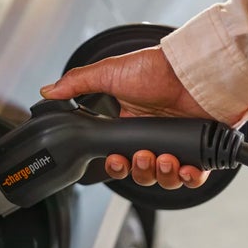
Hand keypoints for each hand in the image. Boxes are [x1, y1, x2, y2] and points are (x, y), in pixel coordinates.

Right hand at [40, 46, 210, 188]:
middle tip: (140, 156)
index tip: (116, 159)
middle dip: (139, 171)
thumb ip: (77, 84)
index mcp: (131, 124)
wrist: (191, 71)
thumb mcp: (109, 73)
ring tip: (162, 158)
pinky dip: (188, 178)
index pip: (119, 157)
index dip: (117, 165)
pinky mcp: (199, 150)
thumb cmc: (156, 68)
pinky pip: (193, 177)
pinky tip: (183, 167)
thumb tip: (48, 92)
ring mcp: (177, 144)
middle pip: (141, 173)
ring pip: (164, 178)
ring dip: (160, 174)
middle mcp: (153, 136)